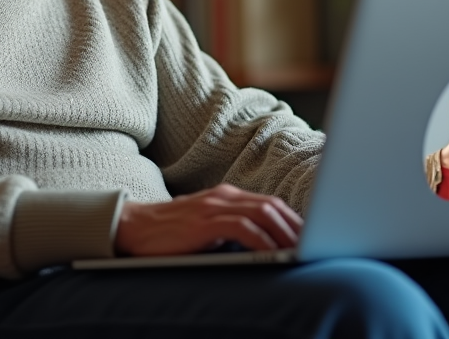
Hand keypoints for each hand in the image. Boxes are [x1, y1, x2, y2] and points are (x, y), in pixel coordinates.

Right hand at [115, 184, 302, 256]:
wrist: (133, 227)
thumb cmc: (170, 233)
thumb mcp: (207, 227)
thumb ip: (232, 229)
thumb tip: (263, 248)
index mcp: (228, 196)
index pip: (271, 205)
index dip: (294, 221)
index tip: (311, 240)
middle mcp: (224, 196)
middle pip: (273, 207)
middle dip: (297, 228)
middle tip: (315, 247)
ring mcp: (214, 206)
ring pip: (263, 214)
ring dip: (285, 234)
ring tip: (299, 252)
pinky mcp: (204, 221)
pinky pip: (242, 227)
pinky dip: (261, 240)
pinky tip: (271, 253)